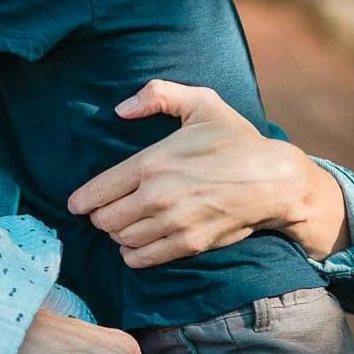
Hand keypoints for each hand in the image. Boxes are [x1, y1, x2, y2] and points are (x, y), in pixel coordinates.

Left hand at [67, 80, 347, 267]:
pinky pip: (143, 258)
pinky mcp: (189, 244)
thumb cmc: (236, 140)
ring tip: (126, 224)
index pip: (97, 192)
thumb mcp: (201, 102)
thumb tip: (121, 109)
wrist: (275, 180)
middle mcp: (157, 196)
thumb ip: (158, 94)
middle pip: (104, 220)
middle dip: (101, 216)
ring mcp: (173, 223)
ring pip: (121, 240)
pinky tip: (139, 243)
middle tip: (108, 210)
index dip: (82, 200)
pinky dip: (134, 254)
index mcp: (152, 163)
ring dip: (119, 234)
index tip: (79, 203)